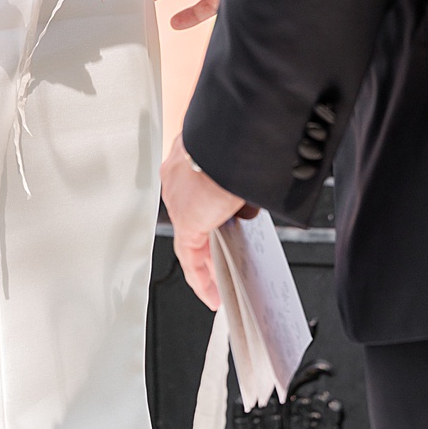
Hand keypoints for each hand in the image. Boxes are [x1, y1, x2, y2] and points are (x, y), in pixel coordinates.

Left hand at [162, 133, 254, 309]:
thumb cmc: (244, 135)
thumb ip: (241, 175)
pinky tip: (211, 293)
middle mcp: (177, 177)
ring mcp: (178, 199)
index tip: (217, 217)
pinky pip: (189, 257)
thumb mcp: (241, 155)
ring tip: (218, 281)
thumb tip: (250, 202)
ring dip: (206, 260)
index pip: (194, 187)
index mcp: (189, 153)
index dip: (206, 207)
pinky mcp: (186, 221)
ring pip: (190, 237)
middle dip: (207, 239)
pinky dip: (201, 278)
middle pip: (192, 215)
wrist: (234, 135)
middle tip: (221, 260)